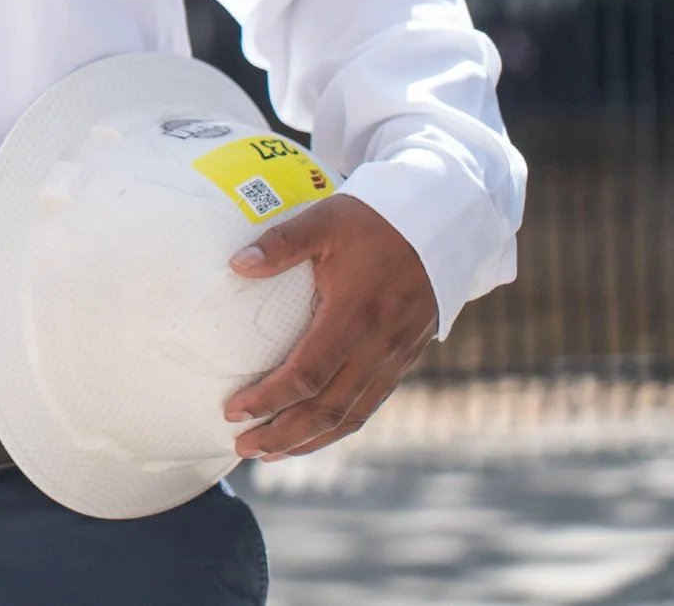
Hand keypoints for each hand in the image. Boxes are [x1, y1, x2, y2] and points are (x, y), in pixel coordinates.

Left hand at [223, 195, 435, 459]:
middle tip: (242, 447)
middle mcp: (378, 347)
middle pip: (328, 409)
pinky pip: (369, 404)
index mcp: (355, 316)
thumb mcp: (324, 221)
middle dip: (284, 434)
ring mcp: (394, 357)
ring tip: (270, 453)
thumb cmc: (374, 222)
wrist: (439, 226)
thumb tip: (236, 264)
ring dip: (309, 440)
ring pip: (351, 415)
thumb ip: (280, 243)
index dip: (269, 398)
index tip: (233, 410)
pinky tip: (313, 434)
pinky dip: (338, 427)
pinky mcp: (403, 359)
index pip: (307, 375)